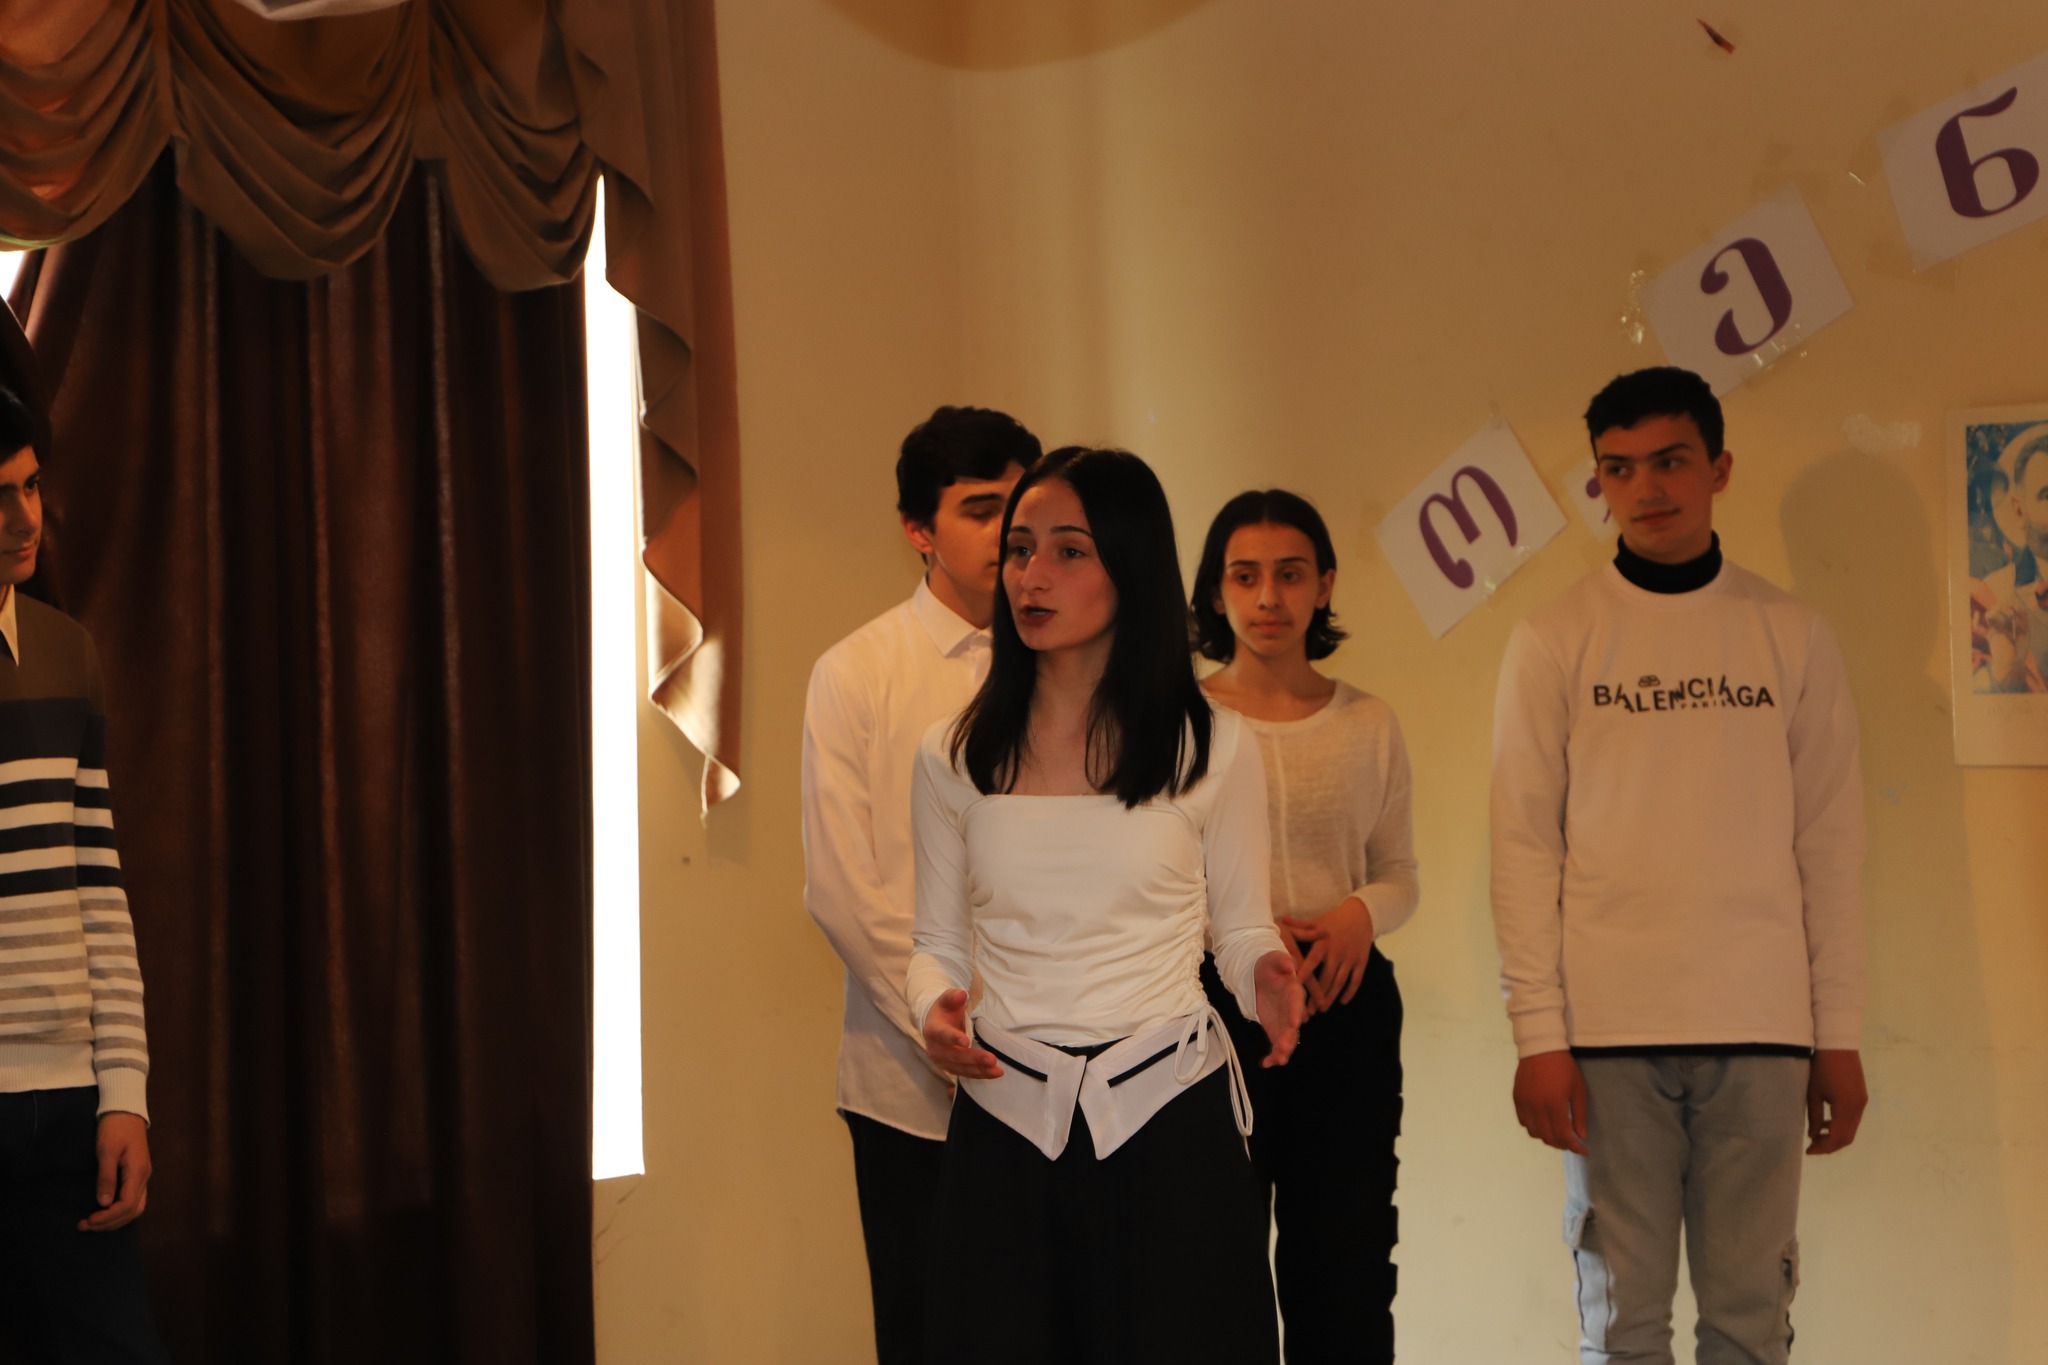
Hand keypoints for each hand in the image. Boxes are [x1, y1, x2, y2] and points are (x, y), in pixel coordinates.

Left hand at [80, 1111, 150, 1230]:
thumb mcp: (106, 1151)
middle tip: (86, 1226)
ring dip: (115, 1219)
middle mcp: (144, 1177)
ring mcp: (142, 1176)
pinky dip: (119, 1211)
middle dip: (110, 1222)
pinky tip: (105, 1212)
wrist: (125, 1110)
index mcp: (138, 1172)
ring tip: (94, 1223)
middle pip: (133, 1211)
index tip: (88, 1220)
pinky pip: (133, 1200)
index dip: (107, 1217)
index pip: (127, 1204)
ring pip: (135, 1208)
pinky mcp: (137, 1174)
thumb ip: (106, 1177)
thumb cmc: (115, 1128)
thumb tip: (104, 1203)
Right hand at [920, 988, 1001, 1079]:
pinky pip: (966, 1073)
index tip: (966, 1041)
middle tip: (991, 1059)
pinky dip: (981, 1074)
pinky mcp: (952, 1068)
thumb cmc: (945, 1010)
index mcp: (933, 1029)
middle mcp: (935, 1049)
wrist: (937, 1025)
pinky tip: (995, 1073)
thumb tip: (961, 994)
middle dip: (973, 1058)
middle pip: (954, 1056)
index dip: (953, 1038)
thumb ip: (953, 996)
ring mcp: (943, 1061)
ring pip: (961, 1068)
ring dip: (979, 1070)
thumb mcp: (947, 999)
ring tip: (997, 1070)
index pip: (942, 1035)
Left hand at [1252, 950, 1304, 1066]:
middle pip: (1292, 1025)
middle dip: (1289, 1037)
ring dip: (1283, 1050)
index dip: (1296, 1011)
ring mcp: (1284, 1021)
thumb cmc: (1269, 965)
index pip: (1296, 1001)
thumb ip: (1282, 960)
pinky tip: (1266, 1063)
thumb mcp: (1274, 958)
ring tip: (1279, 1060)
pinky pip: (1276, 1044)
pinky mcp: (1275, 1029)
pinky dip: (1272, 1055)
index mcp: (1293, 991)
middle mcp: (1292, 1009)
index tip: (1295, 1022)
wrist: (1261, 974)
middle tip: (1285, 1048)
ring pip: (1287, 1038)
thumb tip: (1290, 964)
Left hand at [1279, 896, 1374, 1013]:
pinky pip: (1356, 980)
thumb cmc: (1334, 919)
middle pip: (1327, 977)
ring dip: (1331, 997)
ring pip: (1340, 982)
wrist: (1362, 915)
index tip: (1295, 986)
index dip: (1305, 973)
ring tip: (1322, 1009)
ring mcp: (1350, 958)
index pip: (1312, 960)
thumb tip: (1281, 920)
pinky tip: (1342, 1002)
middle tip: (1309, 1010)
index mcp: (1323, 942)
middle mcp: (1337, 952)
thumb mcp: (1316, 921)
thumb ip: (1299, 925)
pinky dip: (1349, 992)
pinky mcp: (1361, 962)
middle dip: (1318, 994)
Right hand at [1513, 1050, 1588, 1154]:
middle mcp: (1537, 1106)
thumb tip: (1581, 1136)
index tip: (1583, 1150)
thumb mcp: (1578, 1089)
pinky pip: (1523, 1122)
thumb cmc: (1564, 1068)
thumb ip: (1580, 1114)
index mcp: (1555, 1104)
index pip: (1564, 1135)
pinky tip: (1543, 1123)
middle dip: (1562, 1144)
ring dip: (1547, 1137)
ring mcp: (1525, 1103)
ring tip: (1557, 1133)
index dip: (1574, 1147)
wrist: (1541, 1048)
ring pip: (1534, 1133)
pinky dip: (1534, 1127)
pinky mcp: (1517, 1098)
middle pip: (1548, 1137)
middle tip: (1571, 1143)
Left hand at [1806, 1049, 1866, 1154]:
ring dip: (1836, 1136)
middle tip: (1813, 1146)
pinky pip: (1853, 1119)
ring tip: (1817, 1135)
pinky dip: (1841, 1125)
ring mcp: (1862, 1102)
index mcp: (1846, 1108)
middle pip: (1848, 1137)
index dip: (1824, 1147)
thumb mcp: (1813, 1092)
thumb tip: (1813, 1135)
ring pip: (1852, 1129)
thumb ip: (1815, 1116)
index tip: (1809, 1150)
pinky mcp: (1861, 1097)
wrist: (1838, 1045)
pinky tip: (1827, 1123)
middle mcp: (1858, 1108)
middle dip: (1830, 1145)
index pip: (1838, 1137)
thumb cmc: (1821, 1067)